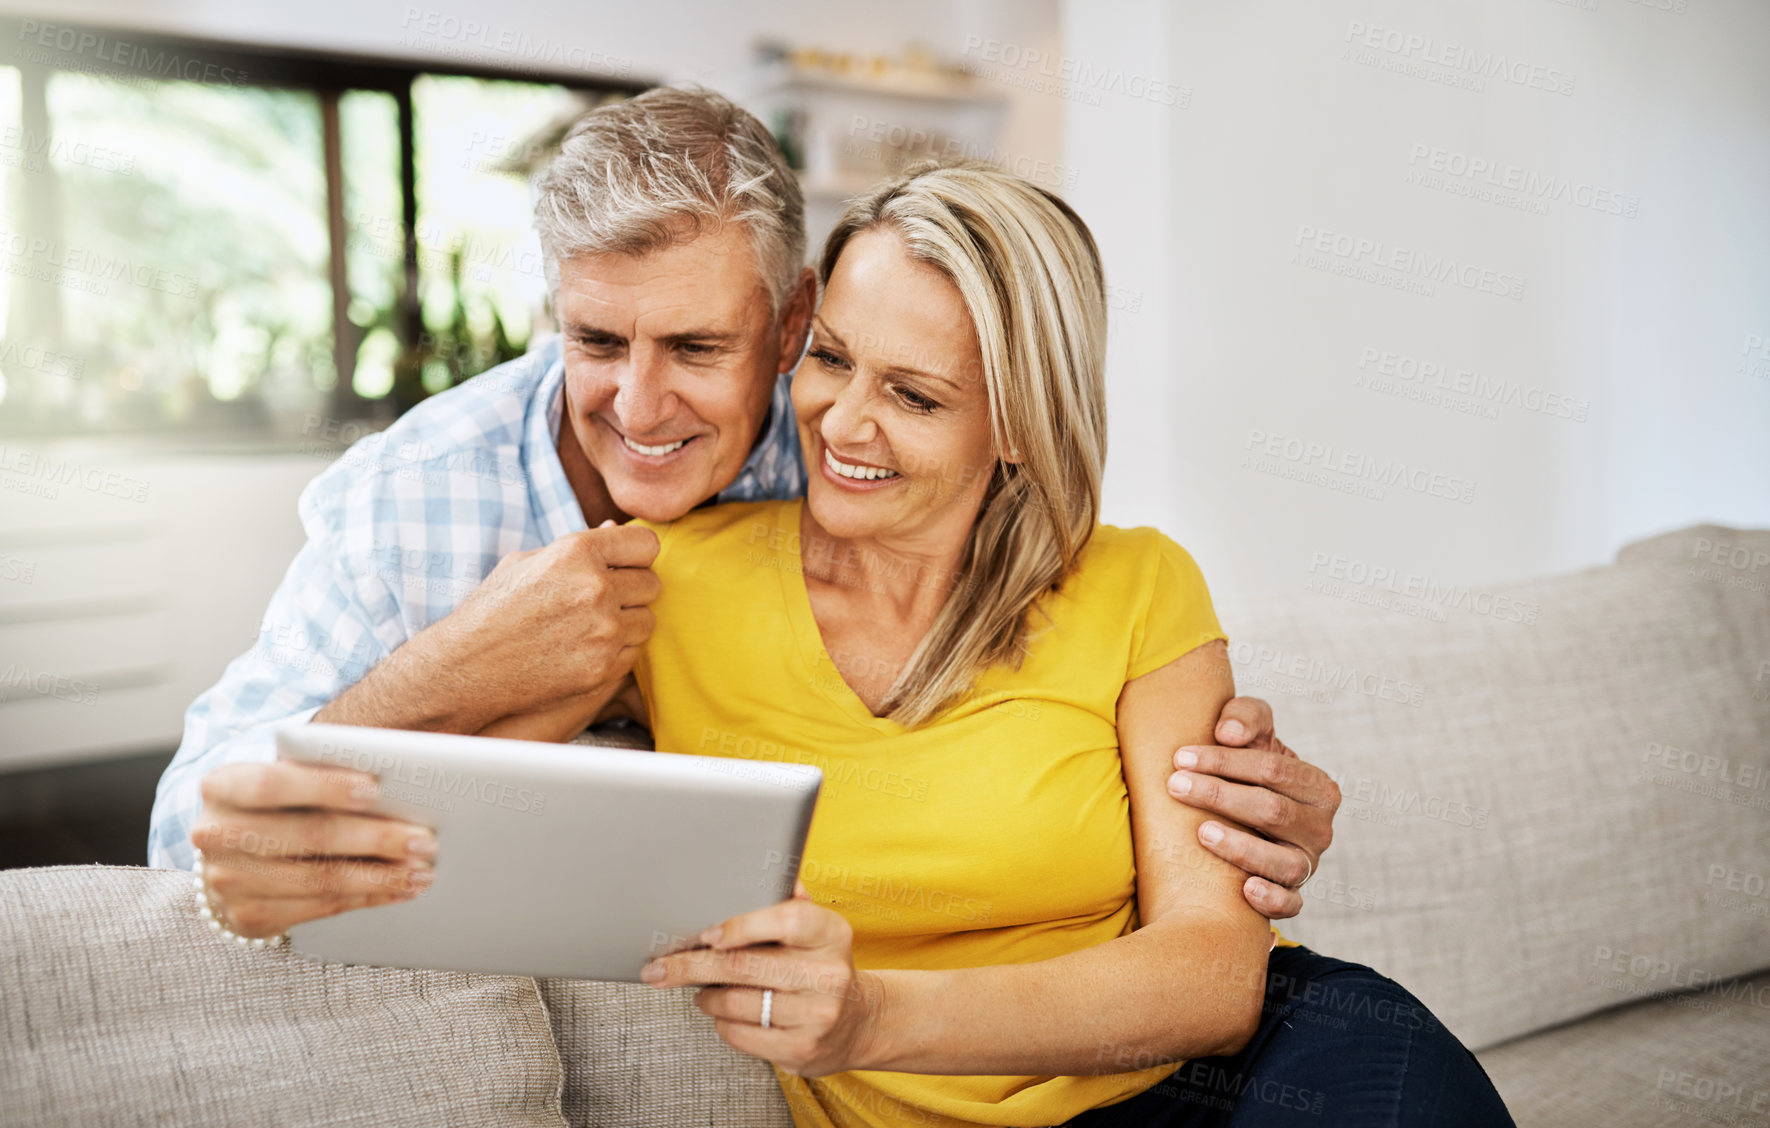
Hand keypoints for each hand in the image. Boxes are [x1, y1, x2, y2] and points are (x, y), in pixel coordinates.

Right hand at [189, 760, 436, 937]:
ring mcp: (228, 881)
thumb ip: (321, 772)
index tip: (376, 788)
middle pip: (308, 835)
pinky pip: (320, 908)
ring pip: (319, 878)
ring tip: (423, 870)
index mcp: (222, 786)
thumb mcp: (282, 779)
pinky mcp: (248, 917)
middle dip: (375, 837)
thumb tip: (398, 778)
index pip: (272, 783)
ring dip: (380, 876)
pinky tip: (399, 889)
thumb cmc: (274, 805)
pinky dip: (367, 898)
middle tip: (424, 839)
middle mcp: (216, 835)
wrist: (228, 857)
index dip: (324, 785)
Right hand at [316, 521, 659, 735]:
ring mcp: (602, 630)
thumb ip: (577, 547)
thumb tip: (615, 529)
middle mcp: (595, 587)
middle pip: (651, 583)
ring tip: (592, 627)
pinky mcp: (603, 666)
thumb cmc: (492, 611)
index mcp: (577, 552)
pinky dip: (617, 651)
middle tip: (605, 601)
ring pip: (647, 620)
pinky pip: (633, 652)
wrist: (466, 669)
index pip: (646, 544)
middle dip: (632, 591)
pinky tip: (585, 649)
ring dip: (627, 623)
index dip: (636, 555)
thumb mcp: (526, 563)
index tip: (624, 565)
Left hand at [638, 880, 884, 1078]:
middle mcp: (827, 974)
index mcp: (830, 933)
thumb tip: (758, 876)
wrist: (858, 1022)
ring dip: (705, 996)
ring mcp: (815, 1015)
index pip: (786, 919)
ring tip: (700, 990)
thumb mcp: (818, 931)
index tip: (706, 934)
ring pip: (735, 1003)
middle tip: (660, 966)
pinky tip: (723, 1014)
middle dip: (691, 965)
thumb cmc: (822, 967)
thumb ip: (789, 903)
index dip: (740, 926)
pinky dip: (721, 1022)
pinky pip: (741, 1034)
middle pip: (743, 965)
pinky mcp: (801, 1050)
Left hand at [1167, 696, 1340, 919]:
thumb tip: (1226, 733)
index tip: (1181, 758)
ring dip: (1241, 848)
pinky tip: (1245, 888)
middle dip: (1219, 796)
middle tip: (1175, 786)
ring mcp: (1308, 865)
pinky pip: (1291, 905)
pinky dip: (1272, 900)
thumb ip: (1247, 717)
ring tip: (1201, 832)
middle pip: (1272, 811)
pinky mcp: (1293, 895)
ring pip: (1284, 862)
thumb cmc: (1248, 770)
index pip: (1273, 770)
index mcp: (1317, 787)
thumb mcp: (1253, 733)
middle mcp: (1319, 828)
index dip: (1225, 762)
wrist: (1248, 814)